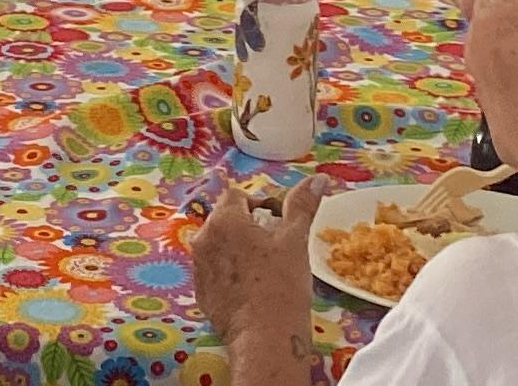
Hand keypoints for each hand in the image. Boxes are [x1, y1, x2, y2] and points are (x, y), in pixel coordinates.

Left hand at [189, 173, 329, 355]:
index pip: (237, 196)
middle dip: (248, 226)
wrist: (264, 339)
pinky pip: (214, 272)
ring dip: (238, 249)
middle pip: (226, 220)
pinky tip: (251, 289)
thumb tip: (319, 178)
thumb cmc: (281, 285)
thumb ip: (302, 205)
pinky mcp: (200, 293)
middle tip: (274, 246)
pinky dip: (230, 273)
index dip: (259, 204)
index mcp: (223, 221)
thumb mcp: (295, 240)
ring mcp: (198, 268)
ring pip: (219, 246)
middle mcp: (203, 240)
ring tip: (264, 269)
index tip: (278, 222)